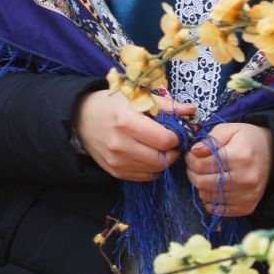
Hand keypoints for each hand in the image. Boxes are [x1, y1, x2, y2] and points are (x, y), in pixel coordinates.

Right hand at [73, 89, 194, 181]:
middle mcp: (120, 144)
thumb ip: (167, 105)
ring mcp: (116, 161)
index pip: (164, 140)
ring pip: (155, 170)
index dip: (176, 137)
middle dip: (172, 151)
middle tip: (171, 142)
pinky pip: (144, 177)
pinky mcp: (115, 172)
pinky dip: (152, 168)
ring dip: (163, 161)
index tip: (175, 132)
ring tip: (160, 148)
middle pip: (161, 159)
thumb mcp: (137, 97)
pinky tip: (148, 155)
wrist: (81, 119)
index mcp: (126, 121)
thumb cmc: (112, 105)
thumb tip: (193, 110)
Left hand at [185, 122, 273, 216]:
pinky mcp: (246, 207)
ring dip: (200, 186)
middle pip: (202, 182)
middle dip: (192, 172)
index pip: (201, 164)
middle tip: (194, 165)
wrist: (273, 155)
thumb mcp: (230, 129)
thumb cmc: (248, 140)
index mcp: (241, 157)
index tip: (192, 155)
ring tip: (206, 174)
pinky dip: (210, 200)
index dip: (190, 159)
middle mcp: (245, 179)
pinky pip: (216, 210)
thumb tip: (195, 151)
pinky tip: (215, 188)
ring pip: (206, 196)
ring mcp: (247, 196)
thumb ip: (211, 139)